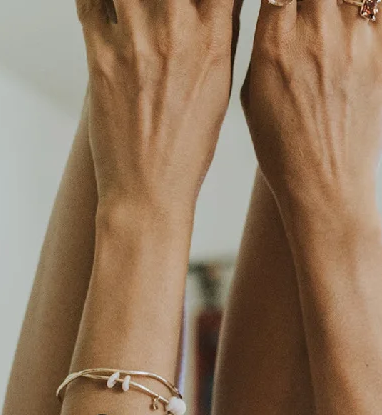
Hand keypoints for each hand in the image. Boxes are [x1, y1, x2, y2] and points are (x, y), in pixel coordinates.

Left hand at [76, 0, 239, 222]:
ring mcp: (135, 40)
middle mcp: (177, 29)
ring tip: (129, 8)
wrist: (149, 191)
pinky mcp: (100, 57)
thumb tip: (221, 4)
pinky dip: (92, 0)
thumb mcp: (220, 88)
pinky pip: (88, 2)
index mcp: (214, 36)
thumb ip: (221, 33)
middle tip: (157, 6)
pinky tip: (101, 7)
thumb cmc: (187, 147)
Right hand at [241, 0, 381, 218]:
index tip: (285, 7)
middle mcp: (316, 32)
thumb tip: (276, 17)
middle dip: (311, 2)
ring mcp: (355, 41)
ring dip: (340, 9)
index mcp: (274, 41)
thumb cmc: (284, 153)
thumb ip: (265, 48)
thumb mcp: (253, 99)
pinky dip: (367, 18)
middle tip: (312, 17)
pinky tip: (358, 30)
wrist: (325, 189)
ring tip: (333, 32)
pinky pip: (377, 16)